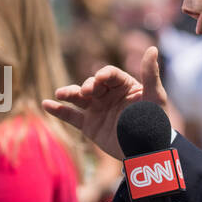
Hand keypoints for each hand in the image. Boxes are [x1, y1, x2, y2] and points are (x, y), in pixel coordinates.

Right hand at [44, 46, 167, 159]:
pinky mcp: (88, 125)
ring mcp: (96, 110)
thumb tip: (152, 48)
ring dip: (68, 93)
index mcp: (124, 86)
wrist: (147, 152)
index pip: (110, 75)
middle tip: (87, 91)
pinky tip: (47, 105)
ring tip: (60, 93)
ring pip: (78, 97)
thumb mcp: (155, 97)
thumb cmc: (155, 122)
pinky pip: (71, 116)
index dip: (104, 75)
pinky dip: (58, 110)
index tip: (100, 78)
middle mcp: (108, 95)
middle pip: (92, 84)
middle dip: (87, 86)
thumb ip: (151, 74)